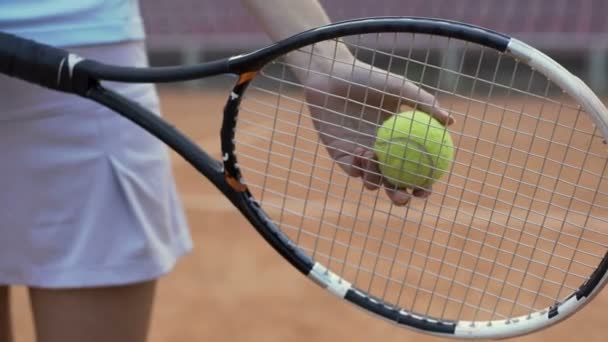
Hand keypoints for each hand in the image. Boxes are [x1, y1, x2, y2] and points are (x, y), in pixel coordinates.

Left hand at [300, 57, 453, 205]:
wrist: (334, 75)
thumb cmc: (368, 78)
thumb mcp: (399, 87)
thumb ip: (424, 103)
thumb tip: (450, 122)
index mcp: (400, 142)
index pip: (415, 170)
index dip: (422, 185)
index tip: (426, 189)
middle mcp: (381, 153)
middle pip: (393, 184)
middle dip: (399, 198)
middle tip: (402, 197)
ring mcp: (360, 155)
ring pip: (371, 180)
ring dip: (375, 180)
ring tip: (377, 160)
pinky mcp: (340, 154)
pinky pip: (351, 168)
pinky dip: (358, 167)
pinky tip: (363, 153)